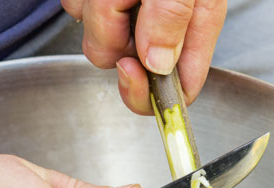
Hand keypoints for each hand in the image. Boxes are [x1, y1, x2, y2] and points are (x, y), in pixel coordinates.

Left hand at [61, 0, 226, 113]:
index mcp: (194, 25)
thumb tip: (159, 62)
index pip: (179, 88)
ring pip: (99, 42)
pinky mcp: (100, 2)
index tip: (133, 72)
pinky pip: (78, 13)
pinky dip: (81, 0)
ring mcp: (128, 12)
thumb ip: (175, 16)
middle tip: (118, 7)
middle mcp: (162, 24)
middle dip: (115, 42)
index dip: (154, 93)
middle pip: (130, 68)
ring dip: (95, 13)